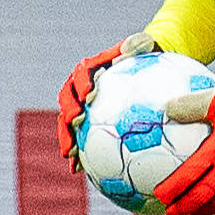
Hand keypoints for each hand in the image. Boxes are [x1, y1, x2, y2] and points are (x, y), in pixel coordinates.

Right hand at [56, 34, 152, 166]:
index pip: (82, 76)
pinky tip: (79, 171)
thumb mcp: (146, 45)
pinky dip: (79, 154)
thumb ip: (138, 44)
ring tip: (70, 154)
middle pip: (68, 101)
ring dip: (67, 137)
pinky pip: (82, 140)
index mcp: (92, 69)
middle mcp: (83, 88)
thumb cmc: (148, 54)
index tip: (89, 96)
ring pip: (69, 123)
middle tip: (74, 124)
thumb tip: (133, 45)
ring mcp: (84, 107)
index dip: (81, 85)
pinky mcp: (91, 124)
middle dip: (67, 113)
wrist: (148, 66)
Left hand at [153, 87, 214, 214]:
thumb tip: (168, 107)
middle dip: (184, 207)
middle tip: (170, 211)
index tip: (159, 195)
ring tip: (189, 212)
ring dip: (202, 210)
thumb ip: (191, 106)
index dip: (173, 188)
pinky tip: (211, 203)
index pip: (191, 175)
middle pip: (203, 196)